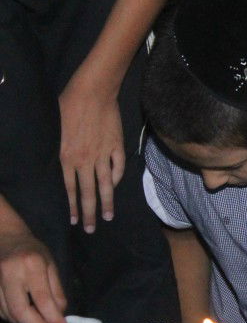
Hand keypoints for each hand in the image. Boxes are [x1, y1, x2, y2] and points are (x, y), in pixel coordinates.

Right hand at [0, 231, 66, 322]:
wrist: (5, 238)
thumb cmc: (33, 251)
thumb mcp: (51, 266)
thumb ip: (57, 292)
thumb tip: (60, 316)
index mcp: (31, 265)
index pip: (42, 299)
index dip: (53, 318)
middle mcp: (10, 274)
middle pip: (20, 311)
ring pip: (9, 315)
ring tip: (40, 320)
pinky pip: (1, 312)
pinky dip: (14, 318)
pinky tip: (25, 314)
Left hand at [58, 73, 124, 233]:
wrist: (92, 93)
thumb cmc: (67, 107)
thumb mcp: (53, 131)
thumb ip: (56, 152)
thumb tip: (56, 167)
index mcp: (67, 158)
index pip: (70, 189)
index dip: (72, 206)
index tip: (73, 221)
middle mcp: (85, 160)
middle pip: (88, 193)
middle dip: (88, 213)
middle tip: (90, 229)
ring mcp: (103, 155)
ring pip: (105, 185)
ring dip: (106, 203)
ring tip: (107, 217)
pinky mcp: (117, 147)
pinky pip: (118, 168)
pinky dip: (116, 178)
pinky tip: (113, 187)